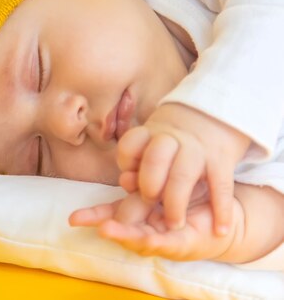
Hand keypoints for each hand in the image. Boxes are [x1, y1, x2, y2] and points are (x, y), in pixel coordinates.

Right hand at [69, 183, 241, 260]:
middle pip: (123, 227)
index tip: (74, 219)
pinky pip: (167, 243)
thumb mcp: (159, 185)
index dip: (94, 216)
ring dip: (124, 236)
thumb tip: (125, 178)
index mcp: (137, 215)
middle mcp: (145, 230)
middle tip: (90, 223)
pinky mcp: (182, 245)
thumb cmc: (187, 196)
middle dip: (109, 225)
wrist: (221, 213)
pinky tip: (148, 240)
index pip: (110, 214)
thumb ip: (140, 181)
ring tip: (106, 231)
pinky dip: (156, 241)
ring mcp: (161, 239)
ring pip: (139, 238)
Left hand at [117, 103, 249, 234]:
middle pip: (154, 160)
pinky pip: (221, 186)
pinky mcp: (221, 159)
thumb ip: (136, 162)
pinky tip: (220, 230)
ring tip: (175, 225)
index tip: (128, 177)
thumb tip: (126, 182)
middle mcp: (172, 139)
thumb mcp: (151, 140)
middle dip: (148, 186)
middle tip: (150, 203)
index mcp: (150, 133)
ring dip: (176, 202)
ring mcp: (198, 149)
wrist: (213, 116)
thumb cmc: (171, 141)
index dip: (127, 163)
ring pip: (183, 176)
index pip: (130, 145)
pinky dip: (222, 209)